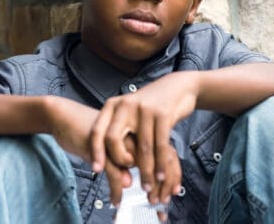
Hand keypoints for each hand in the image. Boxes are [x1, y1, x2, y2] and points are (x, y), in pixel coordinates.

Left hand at [89, 72, 198, 202]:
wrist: (177, 87)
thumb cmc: (151, 106)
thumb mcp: (129, 112)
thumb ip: (120, 132)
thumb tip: (109, 163)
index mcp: (113, 105)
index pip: (98, 131)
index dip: (95, 152)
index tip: (97, 170)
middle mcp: (126, 105)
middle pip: (113, 139)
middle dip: (118, 162)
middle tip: (125, 179)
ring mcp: (144, 109)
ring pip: (141, 147)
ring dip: (146, 171)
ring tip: (148, 186)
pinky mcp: (163, 114)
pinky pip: (160, 145)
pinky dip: (160, 164)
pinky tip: (161, 175)